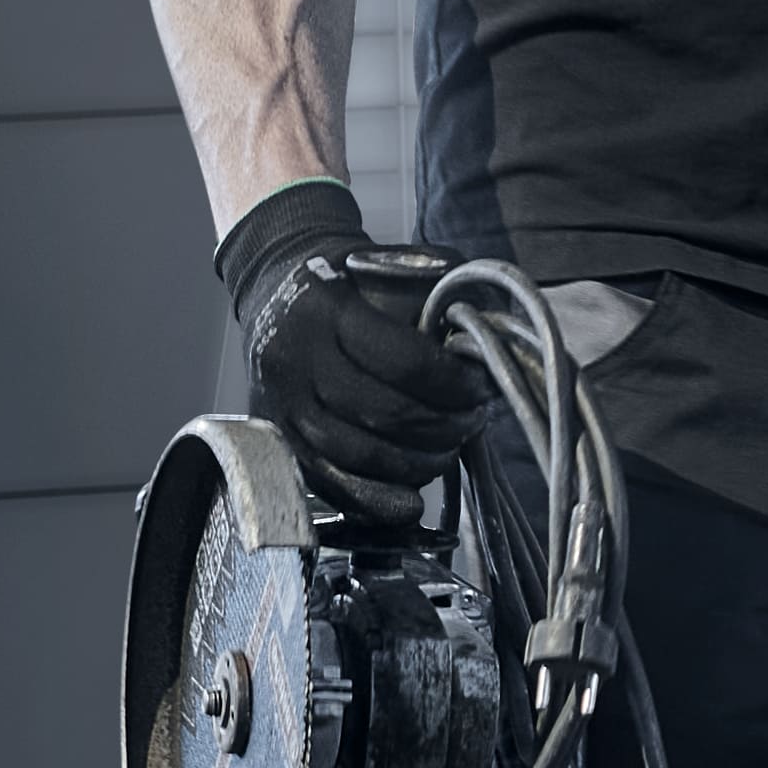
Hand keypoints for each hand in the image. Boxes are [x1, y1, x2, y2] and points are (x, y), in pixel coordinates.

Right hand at [217, 180, 481, 510]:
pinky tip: (411, 502)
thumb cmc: (353, 277)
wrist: (278, 282)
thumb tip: (489, 344)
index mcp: (328, 310)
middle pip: (380, 411)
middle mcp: (297, 358)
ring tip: (449, 451)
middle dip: (441, 426)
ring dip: (415, 463)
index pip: (401, 360)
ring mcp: (283, 401)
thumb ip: (443, 298)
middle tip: (473, 422)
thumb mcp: (398, 265)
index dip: (452, 383)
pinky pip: (327, 482)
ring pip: (354, 453)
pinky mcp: (281, 435)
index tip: (482, 388)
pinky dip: (374, 499)